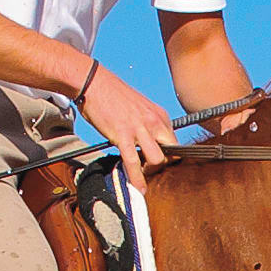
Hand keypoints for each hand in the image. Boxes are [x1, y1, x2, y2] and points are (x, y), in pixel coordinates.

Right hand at [78, 71, 173, 188]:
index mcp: (160, 115)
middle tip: (151, 169)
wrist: (94, 82)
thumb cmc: (113, 95)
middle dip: (164, 165)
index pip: (175, 142)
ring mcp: (139, 128)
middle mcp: (154, 121)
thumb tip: (150, 142)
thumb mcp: (140, 108)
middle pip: (172, 152)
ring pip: (157, 159)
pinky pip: (133, 161)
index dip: (170, 156)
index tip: (161, 164)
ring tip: (141, 173)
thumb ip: (149, 124)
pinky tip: (138, 188)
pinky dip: (137, 178)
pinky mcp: (122, 134)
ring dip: (150, 171)